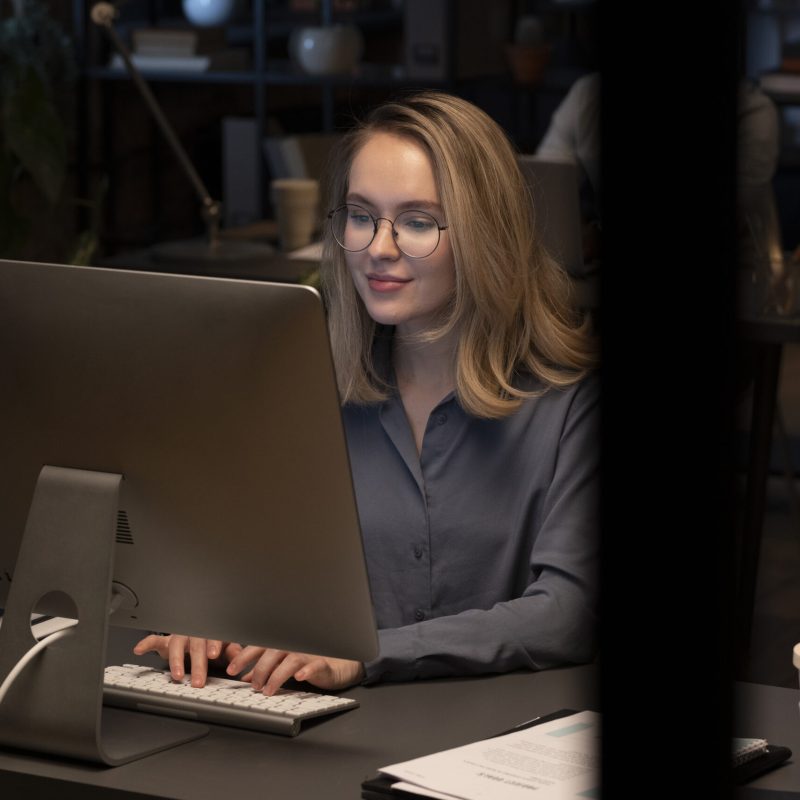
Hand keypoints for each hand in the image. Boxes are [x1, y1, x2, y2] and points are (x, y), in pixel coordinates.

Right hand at [133, 634, 242, 687]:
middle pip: (195, 645)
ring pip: (175, 644)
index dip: (213, 644)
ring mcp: (179, 636)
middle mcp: (194, 633)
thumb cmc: (213, 643)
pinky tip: (139, 649)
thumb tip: (238, 660)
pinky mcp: (166, 642)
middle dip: (196, 663)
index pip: (213, 637)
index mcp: (210, 632)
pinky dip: (146, 643)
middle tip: (198, 681)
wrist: (200, 632)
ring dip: (176, 660)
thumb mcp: (226, 647)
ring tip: (177, 675)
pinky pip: (154, 640)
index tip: (213, 655)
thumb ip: (232, 652)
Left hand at [227, 646, 364, 695]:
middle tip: (254, 686)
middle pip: (272, 652)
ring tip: (268, 690)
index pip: (259, 646)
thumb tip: (246, 677)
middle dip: (260, 669)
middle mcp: (293, 646)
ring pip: (290, 660)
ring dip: (277, 675)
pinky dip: (306, 670)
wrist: (338, 664)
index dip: (244, 656)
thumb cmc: (309, 662)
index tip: (230, 669)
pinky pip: (314, 665)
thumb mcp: (283, 666)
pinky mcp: (322, 663)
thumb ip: (265, 669)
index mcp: (282, 644)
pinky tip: (299, 677)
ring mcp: (308, 653)